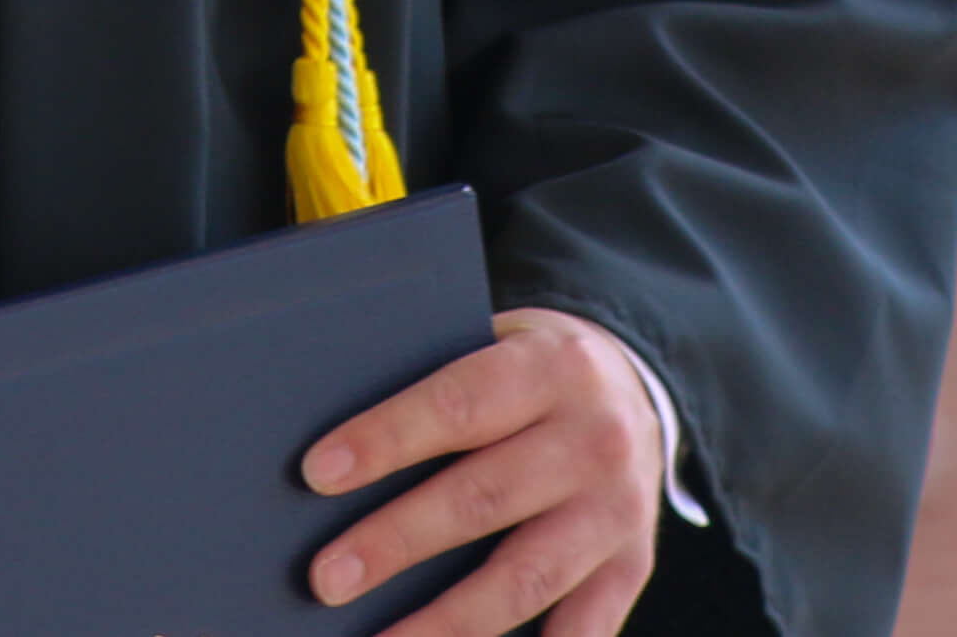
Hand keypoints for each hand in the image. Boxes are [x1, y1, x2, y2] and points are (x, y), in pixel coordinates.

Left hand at [298, 307, 665, 636]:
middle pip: (483, 498)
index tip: (318, 474)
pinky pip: (583, 629)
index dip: (388, 440)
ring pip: (524, 579)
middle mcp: (595, 439)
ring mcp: (618, 511)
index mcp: (553, 367)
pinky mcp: (632, 566)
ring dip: (445, 622)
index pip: (460, 404)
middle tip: (327, 578)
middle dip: (397, 541)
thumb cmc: (531, 374)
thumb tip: (333, 467)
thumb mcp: (501, 348)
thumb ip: (441, 391)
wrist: (638, 387)